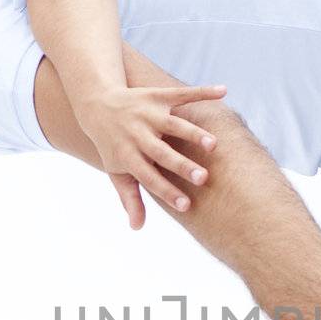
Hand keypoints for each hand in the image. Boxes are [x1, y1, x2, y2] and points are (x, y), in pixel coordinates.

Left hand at [77, 83, 228, 228]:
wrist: (97, 103)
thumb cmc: (112, 145)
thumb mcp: (116, 171)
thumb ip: (129, 198)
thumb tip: (137, 227)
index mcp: (128, 156)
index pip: (149, 178)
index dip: (167, 192)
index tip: (187, 206)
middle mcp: (137, 134)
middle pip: (162, 153)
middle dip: (182, 165)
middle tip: (203, 178)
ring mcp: (148, 113)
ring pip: (173, 124)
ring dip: (193, 133)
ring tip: (213, 145)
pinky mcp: (157, 95)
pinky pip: (181, 93)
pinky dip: (203, 92)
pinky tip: (224, 92)